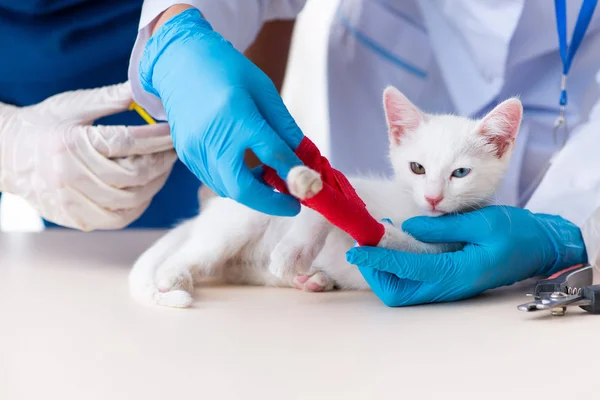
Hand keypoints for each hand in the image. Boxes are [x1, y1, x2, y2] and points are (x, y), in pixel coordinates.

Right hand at [0, 82, 176, 230]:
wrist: (7, 153)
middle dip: (161, 164)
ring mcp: (71, 201)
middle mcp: (70, 175)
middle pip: (134, 177)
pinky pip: (116, 220)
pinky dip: (136, 207)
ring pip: (129, 201)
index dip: (158, 139)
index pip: (128, 143)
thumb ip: (112, 98)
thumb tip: (146, 88)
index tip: (175, 133)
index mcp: (72, 143)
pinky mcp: (74, 218)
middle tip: (173, 153)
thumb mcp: (75, 104)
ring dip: (153, 186)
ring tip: (161, 171)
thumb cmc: (45, 123)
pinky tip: (143, 191)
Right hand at [139, 8, 304, 216]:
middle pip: (242, 188)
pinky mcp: (186, 155)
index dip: (293, 174)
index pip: (272, 154)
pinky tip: (246, 169)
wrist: (180, 62)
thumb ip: (284, 127)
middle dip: (270, 203)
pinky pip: (214, 180)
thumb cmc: (227, 70)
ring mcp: (195, 149)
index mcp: (237, 115)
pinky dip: (234, 182)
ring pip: (227, 189)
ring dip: (253, 192)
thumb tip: (303, 158)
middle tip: (291, 204)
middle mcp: (213, 137)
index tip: (307, 188)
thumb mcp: (264, 90)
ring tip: (270, 180)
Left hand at [346, 206, 586, 306]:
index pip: (407, 270)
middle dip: (375, 273)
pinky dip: (396, 270)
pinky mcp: (446, 282)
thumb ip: (442, 228)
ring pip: (403, 292)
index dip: (379, 260)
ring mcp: (447, 287)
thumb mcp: (481, 222)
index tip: (358, 250)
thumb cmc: (515, 233)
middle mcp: (449, 286)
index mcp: (458, 272)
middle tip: (365, 247)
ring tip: (375, 244)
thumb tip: (408, 227)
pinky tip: (393, 247)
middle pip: (398, 293)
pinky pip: (413, 284)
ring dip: (383, 272)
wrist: (537, 248)